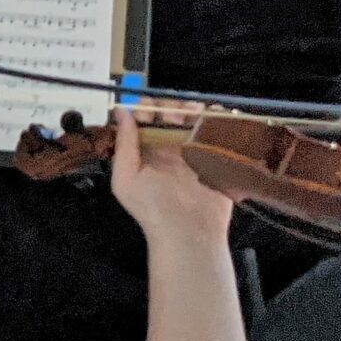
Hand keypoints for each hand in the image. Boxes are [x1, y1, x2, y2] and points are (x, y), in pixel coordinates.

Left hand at [110, 109, 231, 242]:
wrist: (188, 234)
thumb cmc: (151, 208)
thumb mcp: (126, 177)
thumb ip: (124, 144)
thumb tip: (120, 112)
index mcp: (147, 149)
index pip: (145, 118)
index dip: (147, 107)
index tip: (150, 108)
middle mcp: (170, 147)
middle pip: (172, 114)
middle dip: (172, 106)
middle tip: (175, 114)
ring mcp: (195, 151)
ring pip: (196, 119)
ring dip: (194, 109)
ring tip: (194, 114)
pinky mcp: (217, 159)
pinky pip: (220, 134)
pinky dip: (220, 119)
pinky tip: (216, 114)